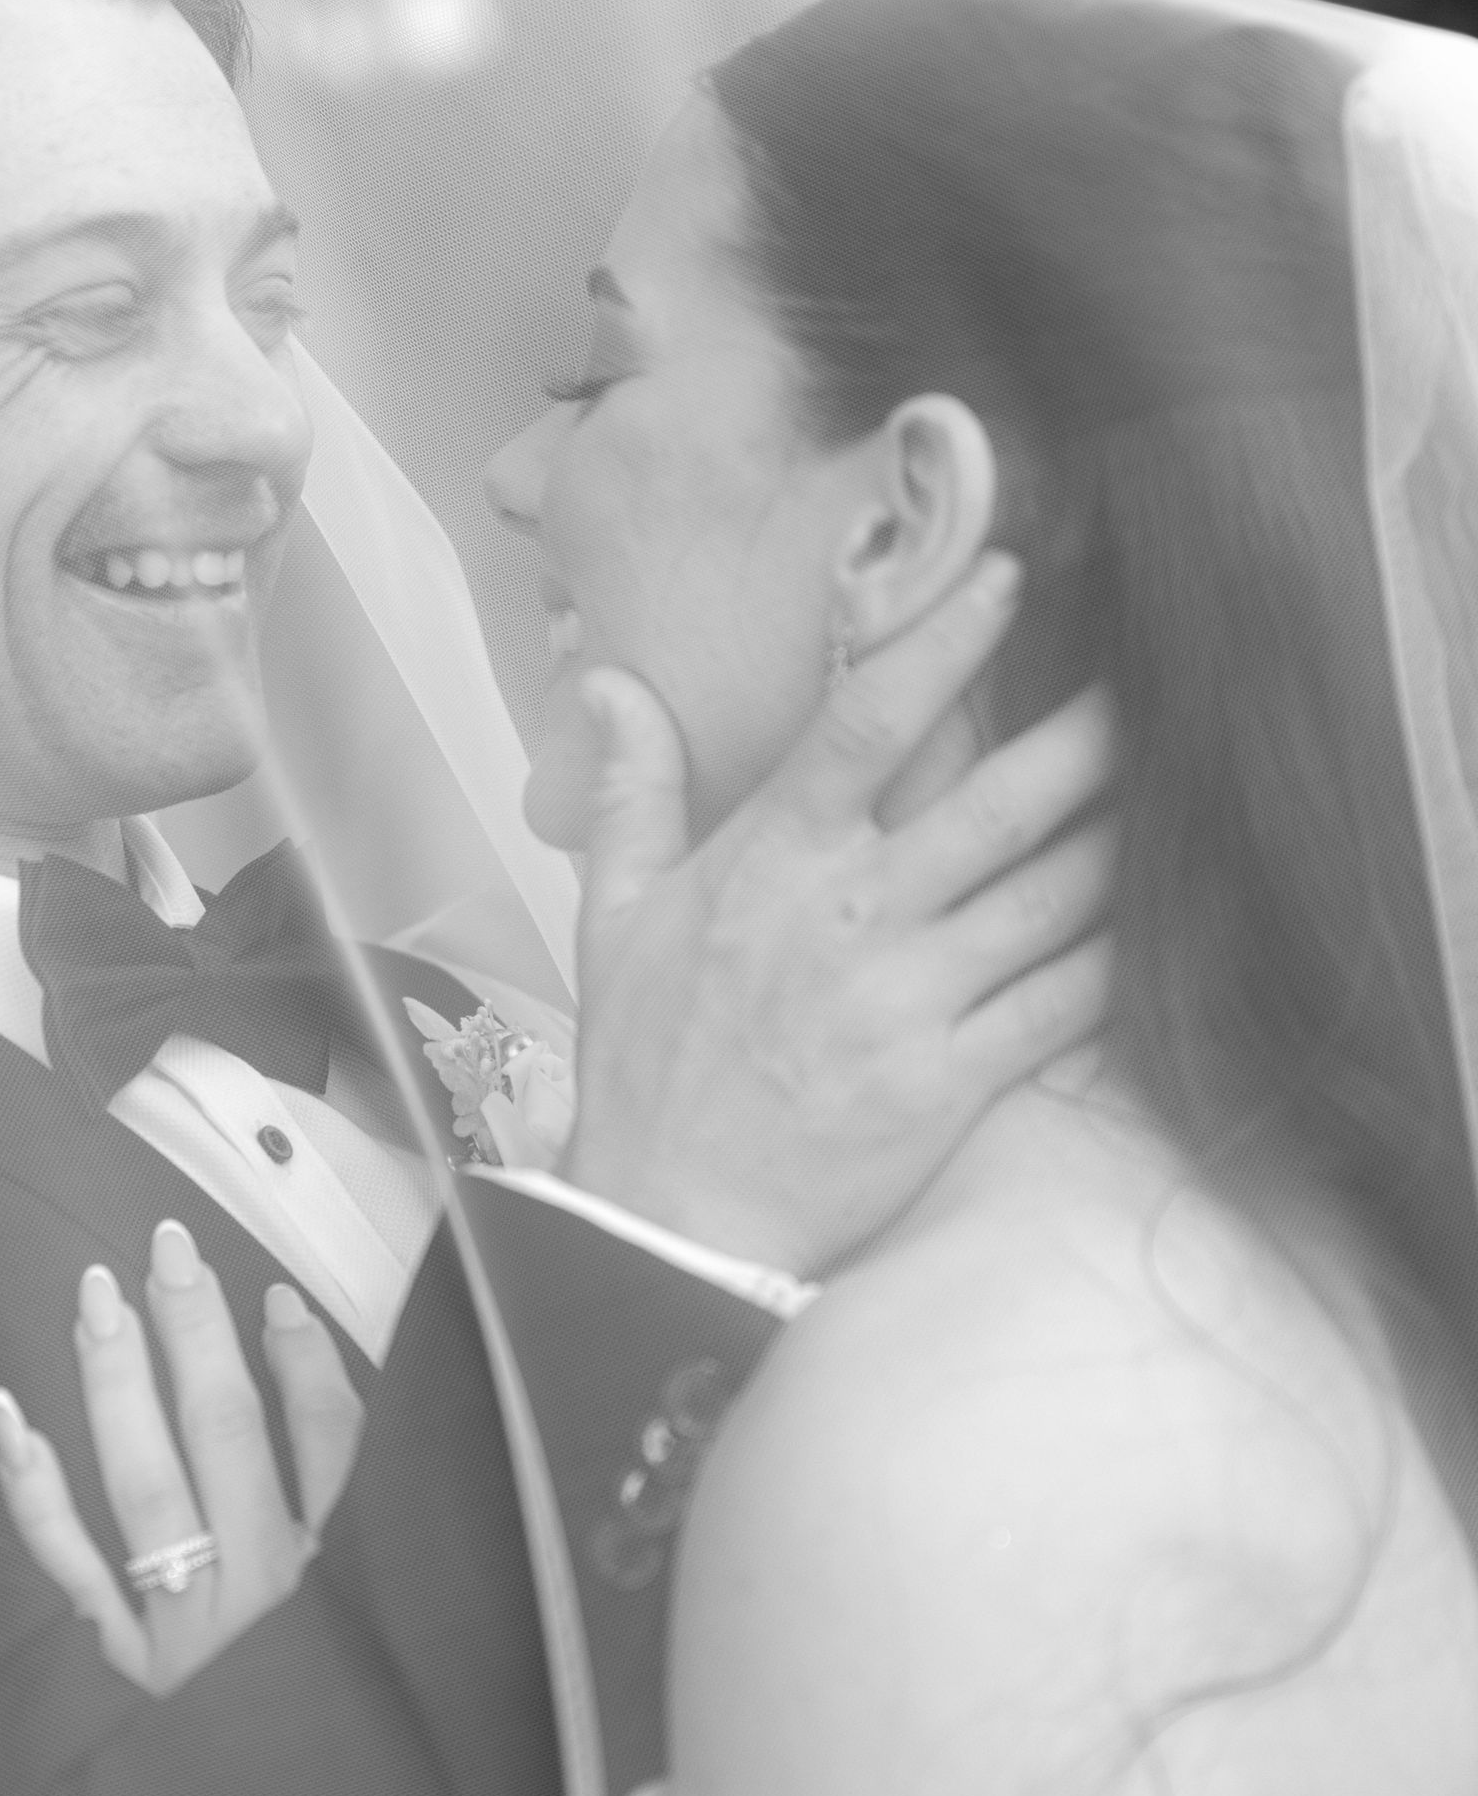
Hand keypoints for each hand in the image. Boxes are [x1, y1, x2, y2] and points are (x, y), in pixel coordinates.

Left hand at [0, 1219, 363, 1693]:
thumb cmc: (312, 1706)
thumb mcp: (361, 1607)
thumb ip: (333, 1482)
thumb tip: (289, 1329)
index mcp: (334, 1570)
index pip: (331, 1446)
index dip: (308, 1364)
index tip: (277, 1298)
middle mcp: (261, 1591)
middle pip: (229, 1438)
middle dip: (198, 1333)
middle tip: (168, 1246)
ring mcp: (184, 1624)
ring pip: (147, 1486)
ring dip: (119, 1383)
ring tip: (97, 1296)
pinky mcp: (117, 1657)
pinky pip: (68, 1564)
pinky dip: (35, 1491)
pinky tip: (8, 1414)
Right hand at [563, 552, 1114, 1277]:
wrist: (668, 1217)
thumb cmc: (645, 1066)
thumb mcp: (610, 919)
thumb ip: (631, 793)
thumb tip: (608, 682)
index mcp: (773, 859)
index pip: (871, 720)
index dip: (946, 639)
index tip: (1006, 577)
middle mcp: (852, 914)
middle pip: (1001, 799)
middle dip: (1089, 733)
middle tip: (1156, 679)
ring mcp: (909, 999)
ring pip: (1052, 894)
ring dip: (1126, 837)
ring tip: (1187, 791)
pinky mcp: (953, 1081)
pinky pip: (1063, 1002)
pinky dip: (1122, 957)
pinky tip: (1168, 922)